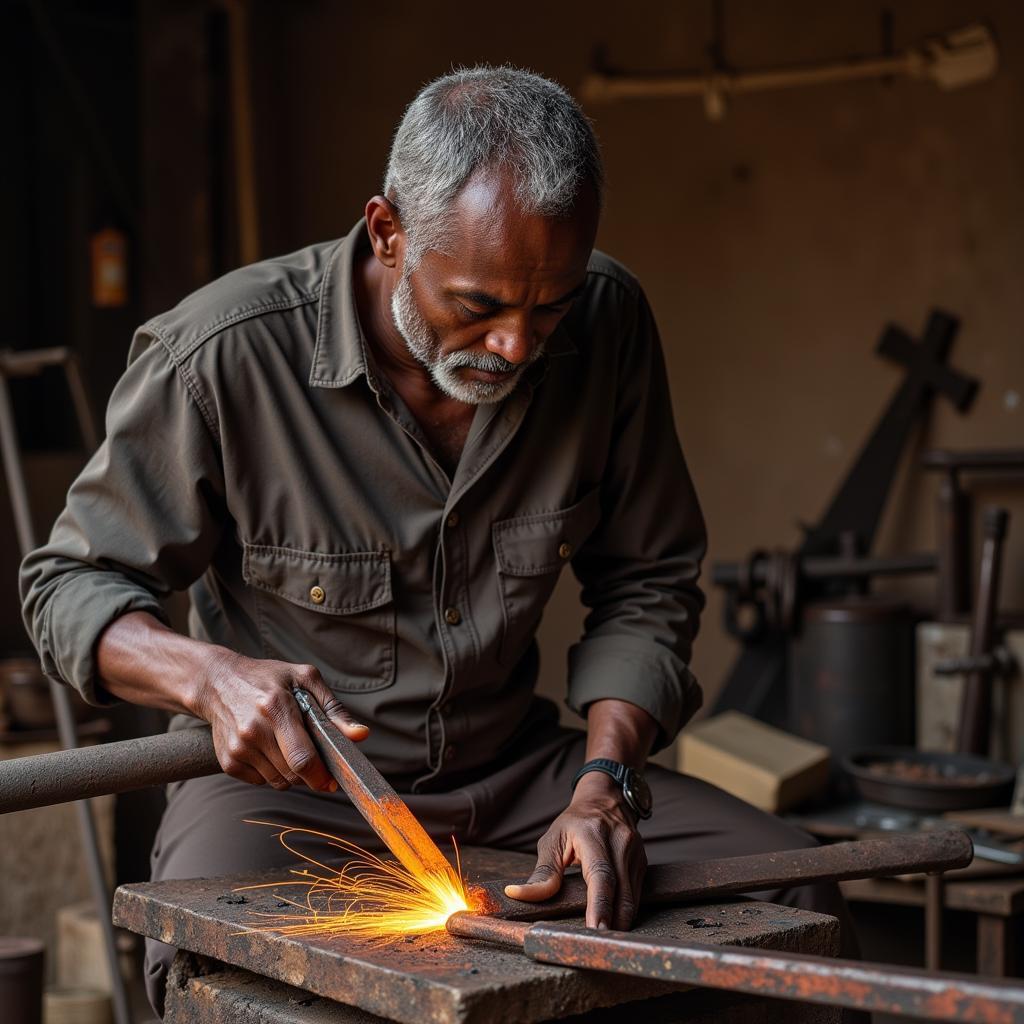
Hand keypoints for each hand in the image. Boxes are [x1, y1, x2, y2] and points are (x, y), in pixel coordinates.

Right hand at [192, 649, 367, 791]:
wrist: (217, 682)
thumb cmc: (267, 678)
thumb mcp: (304, 680)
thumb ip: (334, 710)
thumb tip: (361, 736)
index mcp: (276, 708)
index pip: (302, 758)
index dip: (321, 776)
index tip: (332, 780)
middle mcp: (253, 731)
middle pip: (293, 774)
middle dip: (310, 772)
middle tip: (313, 754)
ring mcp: (238, 748)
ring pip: (279, 782)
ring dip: (291, 773)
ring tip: (288, 745)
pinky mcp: (228, 762)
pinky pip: (261, 781)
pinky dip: (271, 772)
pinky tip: (269, 748)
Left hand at [504, 772, 646, 929]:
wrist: (605, 801)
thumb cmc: (575, 823)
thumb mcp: (553, 840)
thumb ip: (542, 871)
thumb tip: (518, 894)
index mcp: (593, 834)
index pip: (600, 874)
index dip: (599, 904)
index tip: (595, 929)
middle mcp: (619, 842)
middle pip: (621, 890)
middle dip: (612, 921)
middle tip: (598, 946)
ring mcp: (635, 853)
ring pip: (632, 897)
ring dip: (620, 921)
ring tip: (604, 941)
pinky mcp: (642, 863)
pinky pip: (636, 894)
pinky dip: (625, 912)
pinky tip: (614, 924)